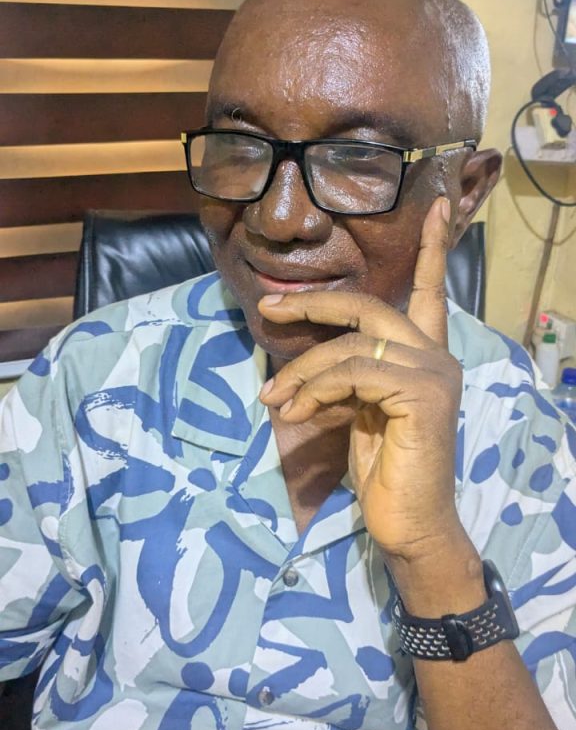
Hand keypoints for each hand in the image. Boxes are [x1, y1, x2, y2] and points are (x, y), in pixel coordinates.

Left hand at [259, 197, 464, 560]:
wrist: (410, 524)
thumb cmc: (385, 471)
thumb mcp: (360, 412)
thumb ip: (349, 378)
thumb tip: (305, 367)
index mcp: (425, 356)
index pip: (430, 292)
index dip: (431, 249)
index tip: (436, 205)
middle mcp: (436, 356)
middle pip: (370, 307)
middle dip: (315, 305)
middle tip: (268, 309)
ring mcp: (433, 373)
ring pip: (351, 345)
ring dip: (302, 370)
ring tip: (273, 398)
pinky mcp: (422, 395)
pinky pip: (353, 372)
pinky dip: (316, 388)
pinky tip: (298, 411)